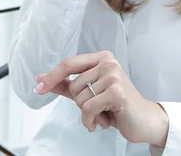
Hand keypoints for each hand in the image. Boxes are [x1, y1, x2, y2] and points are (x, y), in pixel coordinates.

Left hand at [33, 51, 168, 145]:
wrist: (142, 119)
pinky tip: (102, 122)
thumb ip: (66, 84)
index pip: (69, 64)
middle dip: (80, 102)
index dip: (52, 76)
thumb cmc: (116, 105)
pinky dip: (90, 120)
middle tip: (98, 107)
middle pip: (73, 85)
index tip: (38, 87)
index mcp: (102, 58)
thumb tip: (41, 79)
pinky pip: (88, 108)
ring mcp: (114, 76)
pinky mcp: (117, 91)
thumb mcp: (89, 92)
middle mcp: (108, 62)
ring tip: (104, 113)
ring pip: (80, 98)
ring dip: (87, 113)